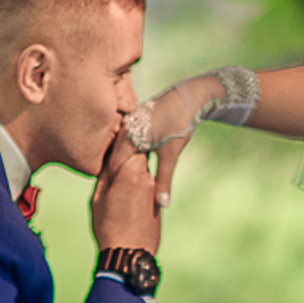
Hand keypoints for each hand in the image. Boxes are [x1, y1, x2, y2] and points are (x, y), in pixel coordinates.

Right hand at [90, 130, 160, 253]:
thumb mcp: (98, 198)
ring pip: (143, 169)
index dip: (121, 136)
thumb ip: (104, 175)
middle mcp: (147, 177)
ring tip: (118, 175)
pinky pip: (146, 185)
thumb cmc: (109, 227)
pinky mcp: (157, 202)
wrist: (130, 254)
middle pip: (139, 154)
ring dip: (132, 168)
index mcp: (130, 173)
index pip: (129, 142)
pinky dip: (137, 183)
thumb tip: (106, 159)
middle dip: (129, 150)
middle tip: (115, 149)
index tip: (114, 131)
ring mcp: (154, 190)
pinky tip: (126, 194)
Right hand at [122, 76, 221, 207]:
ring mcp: (128, 120)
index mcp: (129, 137)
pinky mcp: (134, 117)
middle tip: (118, 188)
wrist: (189, 96)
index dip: (114, 181)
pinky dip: (127, 149)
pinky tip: (134, 159)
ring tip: (125, 177)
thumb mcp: (171, 156)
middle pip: (114, 155)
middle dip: (116, 172)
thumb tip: (162, 206)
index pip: (114, 165)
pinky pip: (125, 136)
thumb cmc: (179, 125)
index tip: (115, 195)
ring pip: (119, 145)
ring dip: (122, 160)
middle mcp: (124, 128)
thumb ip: (164, 181)